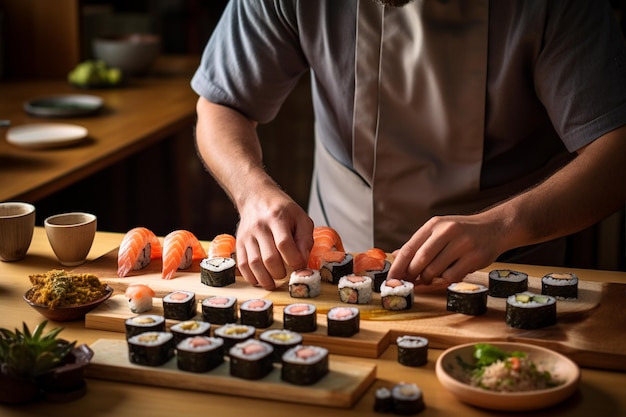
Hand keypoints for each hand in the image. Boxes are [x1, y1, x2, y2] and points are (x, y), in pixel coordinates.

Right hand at [235, 187, 313, 289]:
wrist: (256, 197)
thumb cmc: (282, 210)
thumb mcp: (301, 218)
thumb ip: (305, 239)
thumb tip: (302, 262)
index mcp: (277, 217)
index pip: (284, 244)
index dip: (294, 260)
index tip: (299, 266)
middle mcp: (259, 226)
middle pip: (269, 258)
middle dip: (280, 273)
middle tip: (286, 274)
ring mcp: (247, 235)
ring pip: (254, 264)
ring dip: (265, 279)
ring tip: (274, 283)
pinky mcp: (239, 243)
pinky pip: (242, 265)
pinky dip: (251, 277)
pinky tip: (260, 280)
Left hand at [388, 214, 504, 284]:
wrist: (495, 227)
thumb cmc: (462, 231)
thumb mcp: (439, 231)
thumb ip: (419, 244)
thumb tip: (396, 256)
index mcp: (434, 225)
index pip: (409, 248)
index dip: (398, 267)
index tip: (391, 280)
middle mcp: (447, 231)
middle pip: (420, 261)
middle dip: (412, 275)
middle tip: (411, 281)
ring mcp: (463, 244)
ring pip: (435, 271)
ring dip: (429, 279)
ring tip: (431, 276)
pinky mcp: (475, 257)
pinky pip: (452, 276)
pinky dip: (446, 280)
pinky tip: (449, 274)